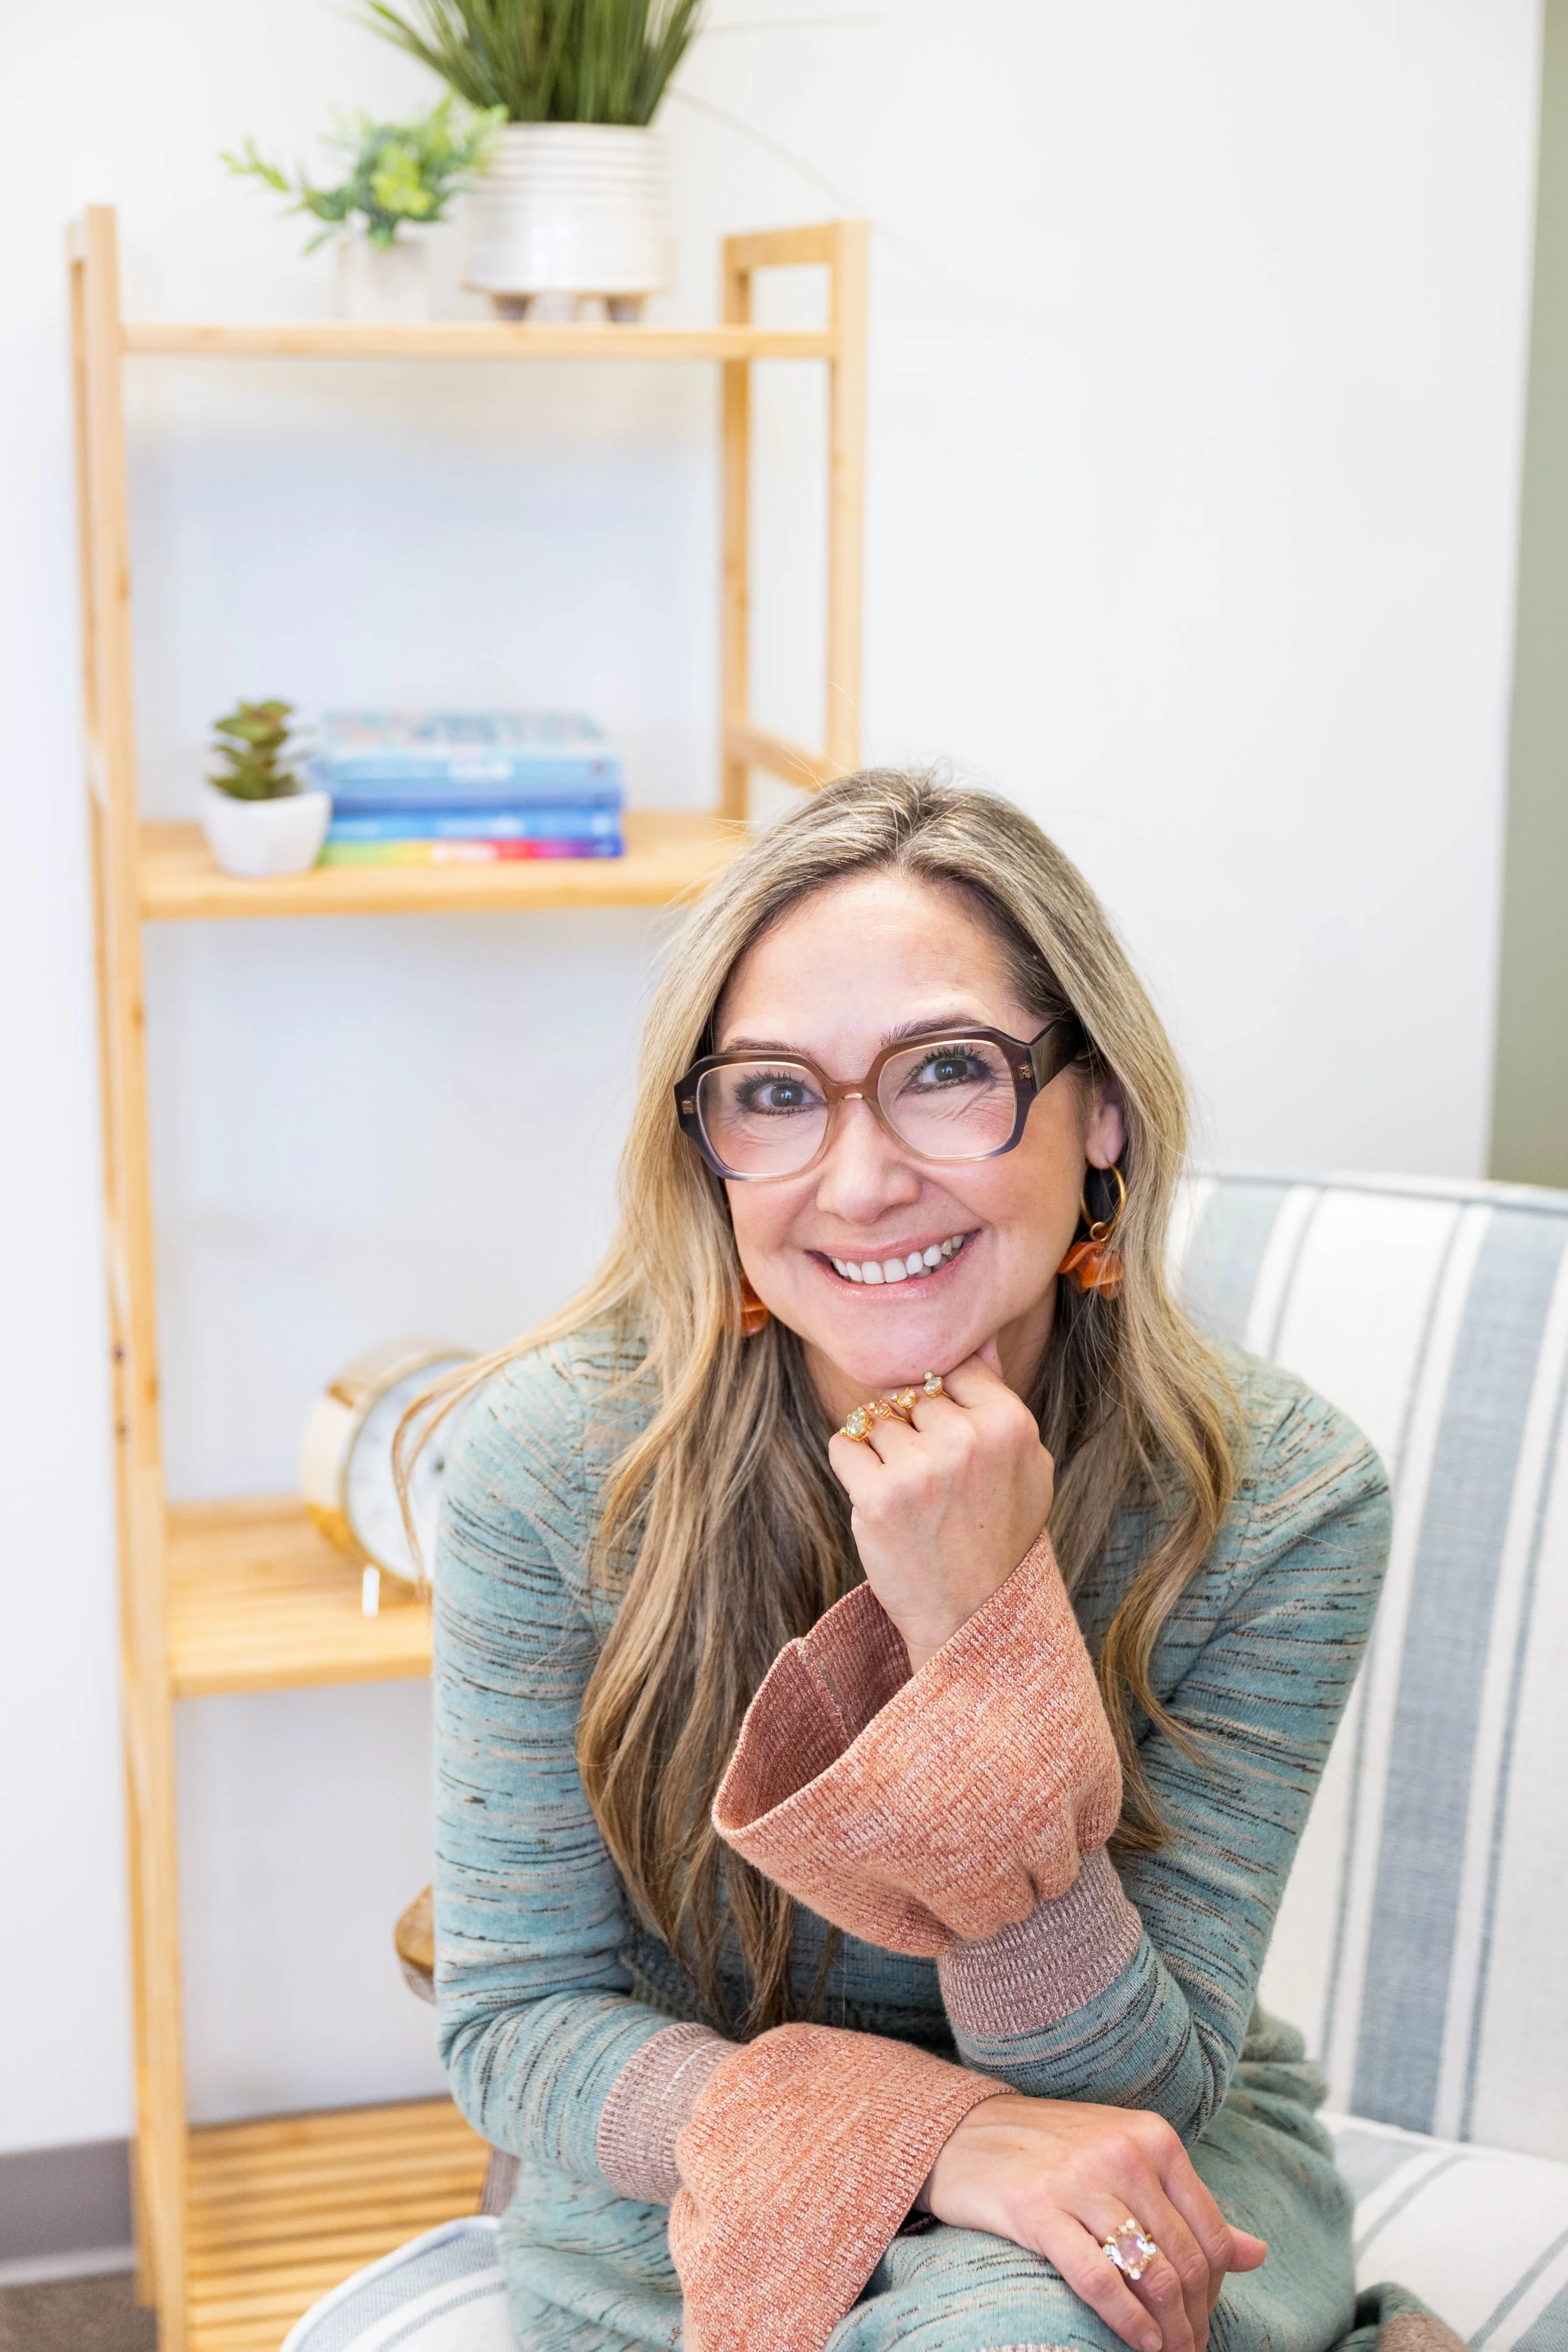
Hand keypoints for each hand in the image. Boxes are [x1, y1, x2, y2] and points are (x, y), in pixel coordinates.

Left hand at [826, 1345, 1054, 1670]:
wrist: (973, 1615)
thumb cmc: (1001, 1537)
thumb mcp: (1026, 1467)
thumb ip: (1001, 1402)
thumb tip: (980, 1339)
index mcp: (1009, 1424)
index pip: (955, 1368)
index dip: (944, 1401)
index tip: (948, 1439)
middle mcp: (966, 1440)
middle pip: (911, 1393)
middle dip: (911, 1427)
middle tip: (930, 1479)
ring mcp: (920, 1468)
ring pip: (874, 1419)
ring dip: (881, 1450)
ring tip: (910, 1494)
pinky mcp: (878, 1497)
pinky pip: (843, 1446)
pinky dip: (853, 1469)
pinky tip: (880, 1500)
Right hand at [921, 2092, 1266, 2351]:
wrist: (966, 2132)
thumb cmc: (1054, 2152)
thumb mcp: (1127, 2163)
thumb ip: (1188, 2208)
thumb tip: (1257, 2254)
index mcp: (1153, 2138)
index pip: (1209, 2232)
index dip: (1216, 2292)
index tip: (1205, 2323)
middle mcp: (1123, 2153)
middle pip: (1184, 2259)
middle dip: (1194, 2319)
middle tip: (1190, 2350)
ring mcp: (1079, 2179)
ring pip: (1150, 2274)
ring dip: (1168, 2331)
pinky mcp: (1037, 2209)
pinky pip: (1098, 2279)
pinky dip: (1128, 2322)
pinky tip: (1140, 2343)